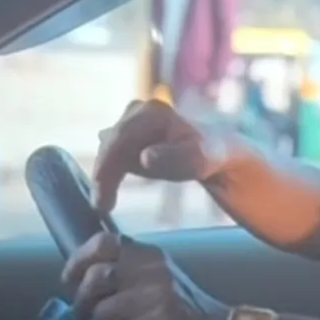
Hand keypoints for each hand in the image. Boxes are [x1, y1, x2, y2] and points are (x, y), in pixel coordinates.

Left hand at [60, 231, 233, 319]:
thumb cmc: (189, 309)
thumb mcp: (162, 278)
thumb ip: (131, 271)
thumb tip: (86, 279)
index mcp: (151, 254)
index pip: (104, 242)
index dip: (79, 260)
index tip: (69, 279)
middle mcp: (152, 269)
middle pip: (96, 277)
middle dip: (81, 301)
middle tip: (81, 316)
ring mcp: (156, 296)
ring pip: (102, 311)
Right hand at [93, 99, 254, 211]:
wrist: (217, 154)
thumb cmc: (209, 155)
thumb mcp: (199, 159)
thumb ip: (175, 157)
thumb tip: (145, 157)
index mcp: (152, 112)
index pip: (120, 139)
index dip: (107, 168)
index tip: (103, 197)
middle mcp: (136, 112)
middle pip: (110, 145)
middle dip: (103, 175)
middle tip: (101, 207)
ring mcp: (131, 124)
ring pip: (108, 152)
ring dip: (104, 177)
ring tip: (104, 205)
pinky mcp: (129, 139)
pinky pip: (112, 157)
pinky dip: (109, 177)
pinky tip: (108, 197)